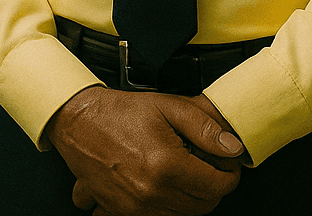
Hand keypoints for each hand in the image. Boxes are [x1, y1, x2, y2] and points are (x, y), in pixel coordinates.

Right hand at [45, 86, 243, 215]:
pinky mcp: (121, 213)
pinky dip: (166, 208)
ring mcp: (135, 208)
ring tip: (182, 173)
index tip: (226, 164)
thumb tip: (233, 148)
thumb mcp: (169, 106)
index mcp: (167, 165)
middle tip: (206, 165)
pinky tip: (162, 187)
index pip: (218, 186)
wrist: (78, 121)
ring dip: (190, 198)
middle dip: (212, 187)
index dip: (229, 174)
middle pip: (203, 205)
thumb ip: (206, 127)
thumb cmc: (121, 112)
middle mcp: (152, 192)